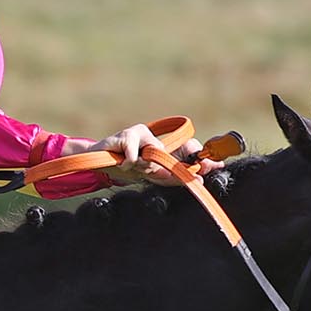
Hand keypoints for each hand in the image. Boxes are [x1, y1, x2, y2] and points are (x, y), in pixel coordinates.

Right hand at [96, 122, 215, 187]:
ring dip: (143, 167)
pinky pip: (135, 155)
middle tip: (166, 174)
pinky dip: (129, 163)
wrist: (96, 162)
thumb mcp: (153, 175)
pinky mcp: (127, 134)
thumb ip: (174, 176)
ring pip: (154, 154)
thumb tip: (200, 178)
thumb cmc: (126, 169)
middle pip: (174, 152)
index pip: (188, 147)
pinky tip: (122, 162)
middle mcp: (156, 136)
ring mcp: (142, 132)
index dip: (200, 157)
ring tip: (131, 166)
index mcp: (164, 144)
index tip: (213, 167)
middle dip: (170, 167)